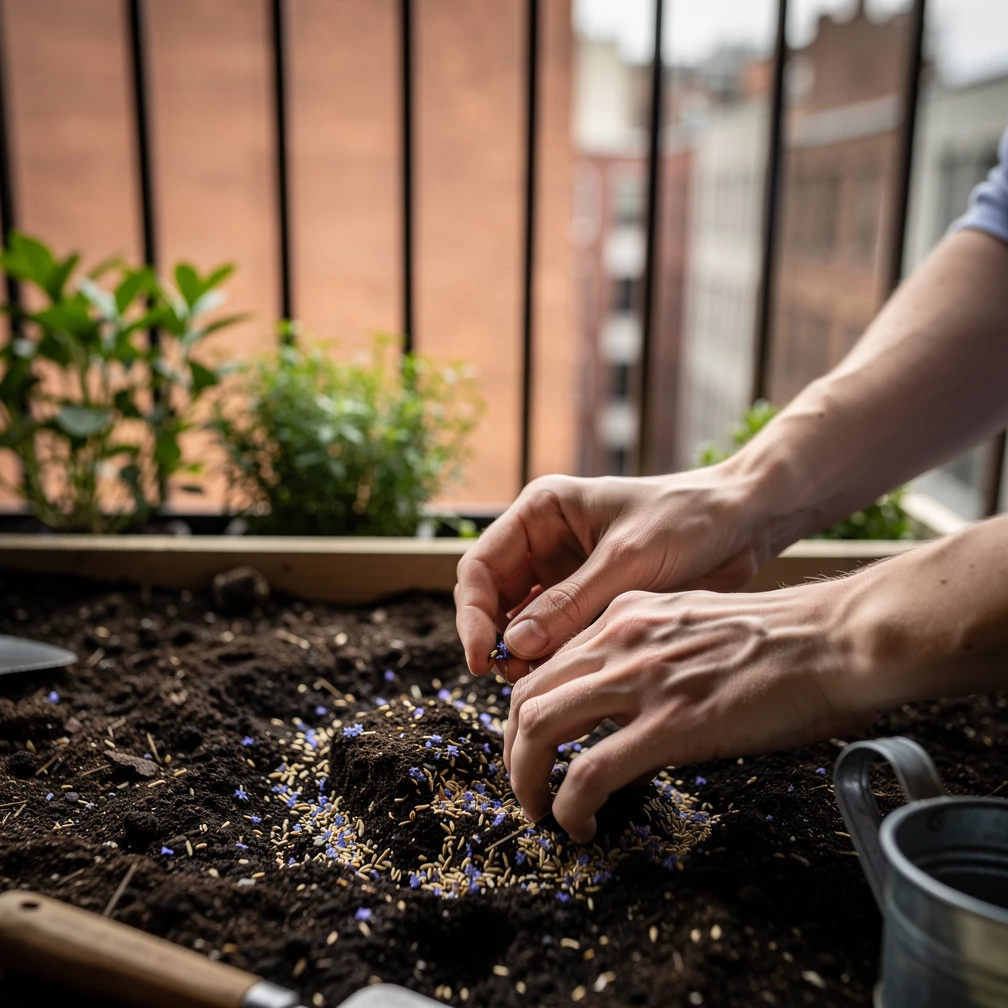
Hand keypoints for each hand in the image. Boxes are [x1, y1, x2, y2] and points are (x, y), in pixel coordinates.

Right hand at [455, 467, 766, 679]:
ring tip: (542, 683)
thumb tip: (515, 646)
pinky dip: (555, 658)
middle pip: (494, 599)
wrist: (746, 522)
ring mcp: (566, 573)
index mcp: (542, 512)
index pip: (481, 565)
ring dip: (525, 655)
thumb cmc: (690, 519)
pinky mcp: (591, 601)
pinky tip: (567, 678)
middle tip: (515, 680)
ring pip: (523, 623)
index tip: (482, 657)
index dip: (472, 613)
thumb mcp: (629, 558)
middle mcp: (545, 542)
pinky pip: (557, 635)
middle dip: (498, 639)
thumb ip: (572, 603)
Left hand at [503, 583, 874, 842]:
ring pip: (539, 728)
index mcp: (624, 616)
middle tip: (526, 786)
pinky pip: (590, 773)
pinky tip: (583, 825)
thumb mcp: (692, 624)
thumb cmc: (780, 637)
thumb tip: (626, 705)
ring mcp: (641, 681)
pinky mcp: (671, 724)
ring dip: (526, 779)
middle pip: (525, 695)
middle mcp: (619, 640)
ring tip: (541, 812)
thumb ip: (647, 652)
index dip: (525, 714)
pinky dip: (569, 805)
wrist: (835, 639)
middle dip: (513, 750)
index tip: (533, 748)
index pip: (544, 664)